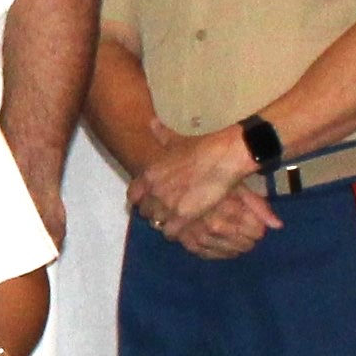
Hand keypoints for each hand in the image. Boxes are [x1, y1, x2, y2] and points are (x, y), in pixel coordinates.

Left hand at [137, 123, 278, 256]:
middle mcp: (153, 191)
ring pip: (157, 223)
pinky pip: (170, 233)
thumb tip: (151, 122)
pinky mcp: (182, 217)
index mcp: (149, 173)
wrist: (222, 158)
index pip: (133, 195)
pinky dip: (177, 232)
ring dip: (166, 223)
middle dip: (155, 212)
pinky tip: (186, 227)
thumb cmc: (201, 147)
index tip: (152, 200)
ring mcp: (166, 205)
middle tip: (169, 211)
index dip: (142, 199)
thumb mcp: (176, 139)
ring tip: (178, 220)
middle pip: (145, 212)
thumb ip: (160, 134)